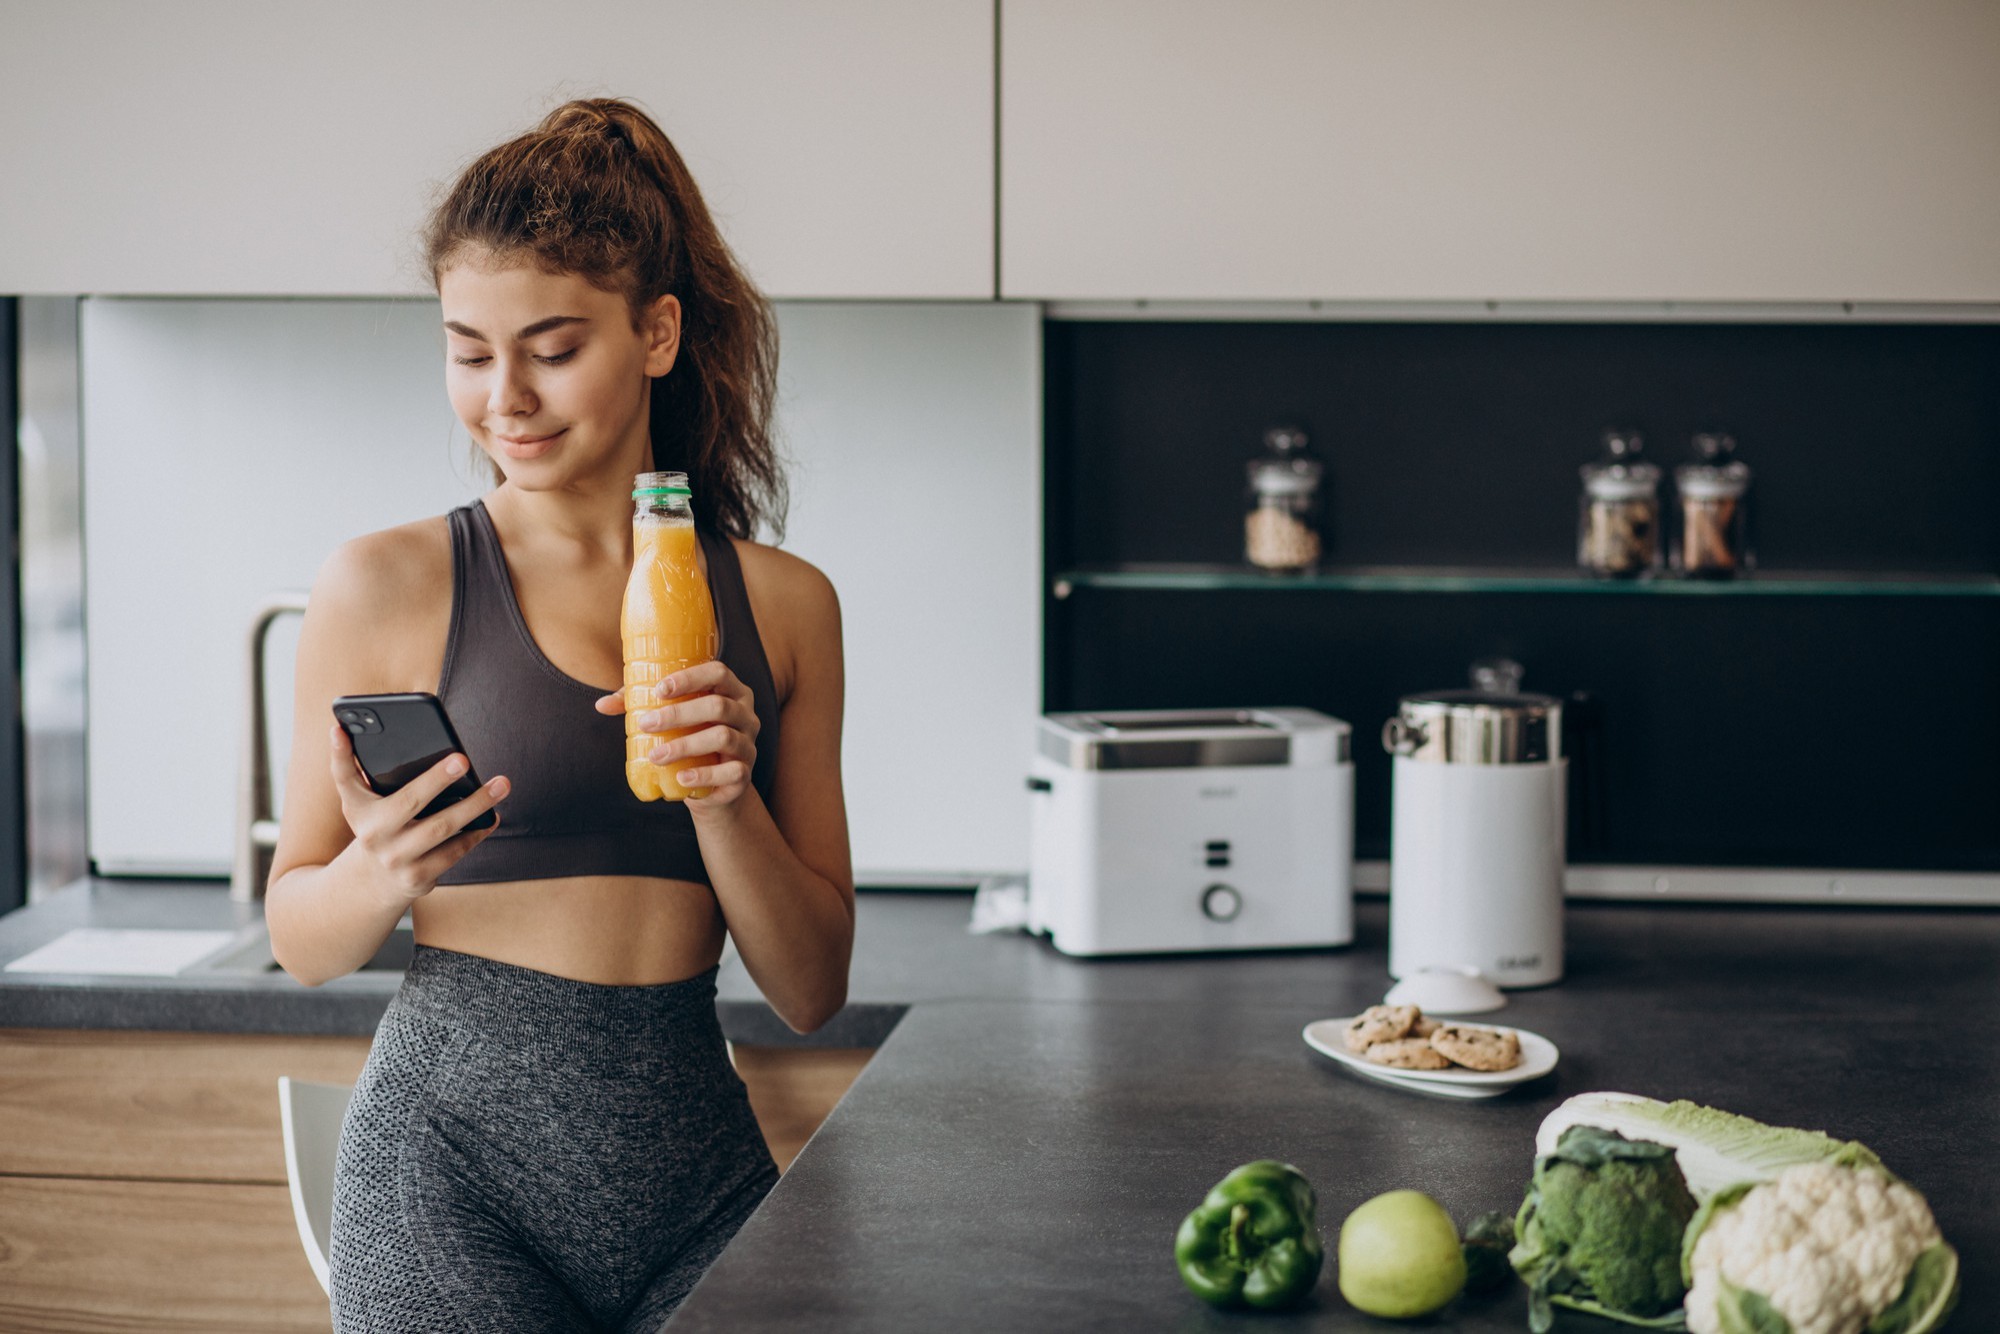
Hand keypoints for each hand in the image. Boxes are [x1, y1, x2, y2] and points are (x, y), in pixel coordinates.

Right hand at [327, 723, 507, 904]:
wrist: (373, 881)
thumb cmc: (376, 825)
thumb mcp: (359, 801)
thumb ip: (354, 767)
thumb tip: (342, 729)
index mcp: (358, 810)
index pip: (345, 777)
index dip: (342, 754)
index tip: (342, 729)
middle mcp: (373, 835)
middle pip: (409, 801)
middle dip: (437, 779)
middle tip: (464, 759)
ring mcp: (396, 858)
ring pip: (441, 828)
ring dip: (475, 805)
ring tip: (500, 785)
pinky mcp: (418, 877)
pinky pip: (453, 852)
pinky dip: (476, 833)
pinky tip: (492, 816)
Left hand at [594, 659, 759, 809]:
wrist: (714, 787)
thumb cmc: (690, 741)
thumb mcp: (671, 720)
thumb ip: (640, 706)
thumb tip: (602, 705)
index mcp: (731, 692)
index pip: (718, 673)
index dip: (690, 678)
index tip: (659, 689)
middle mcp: (746, 714)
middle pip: (719, 705)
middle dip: (679, 714)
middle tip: (646, 724)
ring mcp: (748, 744)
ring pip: (723, 737)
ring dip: (685, 745)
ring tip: (655, 756)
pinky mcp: (745, 773)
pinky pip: (732, 771)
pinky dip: (704, 775)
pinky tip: (682, 776)